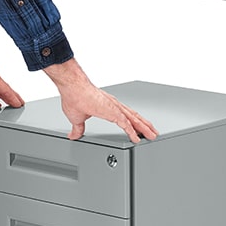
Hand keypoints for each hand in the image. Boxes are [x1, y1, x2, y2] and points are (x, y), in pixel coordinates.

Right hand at [43, 59, 157, 142]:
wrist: (72, 87)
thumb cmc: (74, 97)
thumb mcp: (77, 118)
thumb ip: (78, 128)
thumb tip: (74, 135)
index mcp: (108, 107)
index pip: (126, 117)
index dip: (134, 123)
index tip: (139, 129)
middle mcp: (114, 106)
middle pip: (134, 118)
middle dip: (144, 126)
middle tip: (153, 132)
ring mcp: (114, 108)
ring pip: (134, 120)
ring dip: (144, 128)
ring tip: (152, 135)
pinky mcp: (112, 112)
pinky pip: (125, 124)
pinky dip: (132, 131)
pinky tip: (136, 138)